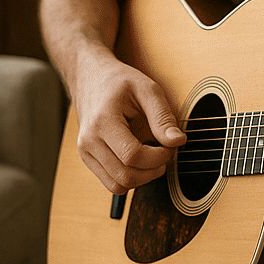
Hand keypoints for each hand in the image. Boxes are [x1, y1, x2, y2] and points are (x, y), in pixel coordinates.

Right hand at [70, 54, 185, 194]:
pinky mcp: (88, 159)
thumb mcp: (147, 90)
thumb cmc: (119, 81)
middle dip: (153, 170)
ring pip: (118, 185)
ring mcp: (85, 152)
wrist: (91, 77)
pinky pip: (111, 182)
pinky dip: (130, 177)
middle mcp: (89, 141)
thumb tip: (177, 142)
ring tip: (152, 156)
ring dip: (142, 177)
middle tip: (164, 152)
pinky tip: (139, 159)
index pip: (133, 156)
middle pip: (125, 176)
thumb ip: (163, 117)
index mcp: (102, 122)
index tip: (170, 145)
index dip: (158, 157)